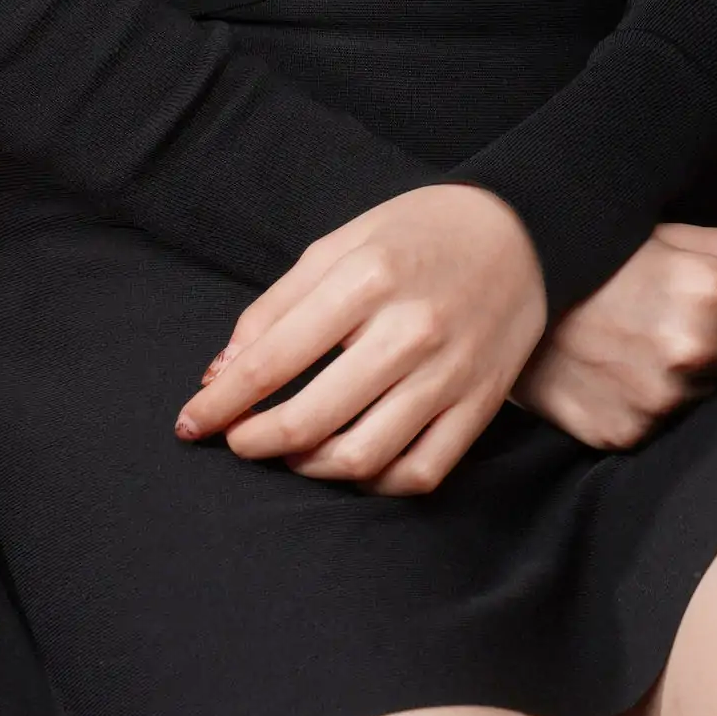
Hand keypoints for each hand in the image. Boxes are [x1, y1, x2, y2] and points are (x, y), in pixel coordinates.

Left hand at [172, 181, 546, 495]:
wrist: (525, 232)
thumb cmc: (420, 234)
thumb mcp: (340, 244)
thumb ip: (276, 307)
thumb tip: (221, 374)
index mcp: (368, 279)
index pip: (270, 363)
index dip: (218, 405)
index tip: (191, 422)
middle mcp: (410, 330)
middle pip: (310, 421)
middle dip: (254, 441)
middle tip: (236, 439)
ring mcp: (450, 374)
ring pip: (361, 457)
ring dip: (307, 467)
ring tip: (290, 450)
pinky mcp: (481, 404)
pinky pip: (419, 472)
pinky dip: (373, 482)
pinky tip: (351, 462)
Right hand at [508, 221, 716, 450]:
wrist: (511, 293)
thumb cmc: (607, 256)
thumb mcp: (682, 232)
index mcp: (714, 292)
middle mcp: (693, 352)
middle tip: (687, 318)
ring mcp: (659, 402)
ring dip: (700, 377)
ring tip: (649, 343)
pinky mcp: (628, 435)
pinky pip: (674, 426)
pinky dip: (659, 404)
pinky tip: (626, 372)